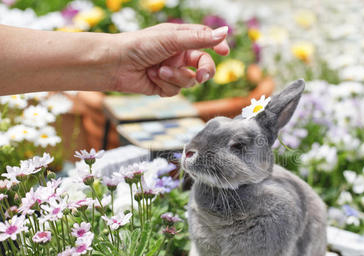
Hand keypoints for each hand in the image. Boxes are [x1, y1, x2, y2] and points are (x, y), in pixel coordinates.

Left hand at [109, 23, 229, 95]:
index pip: (205, 41)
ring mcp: (171, 71)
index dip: (216, 45)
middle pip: (203, 65)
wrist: (115, 64)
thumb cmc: (139, 45)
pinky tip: (151, 77)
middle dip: (204, 71)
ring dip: (175, 77)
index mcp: (180, 39)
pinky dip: (165, 85)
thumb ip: (199, 39)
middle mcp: (178, 55)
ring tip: (159, 71)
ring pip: (189, 81)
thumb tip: (225, 33)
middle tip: (202, 76)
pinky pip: (175, 90)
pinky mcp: (163, 86)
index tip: (225, 51)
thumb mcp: (172, 39)